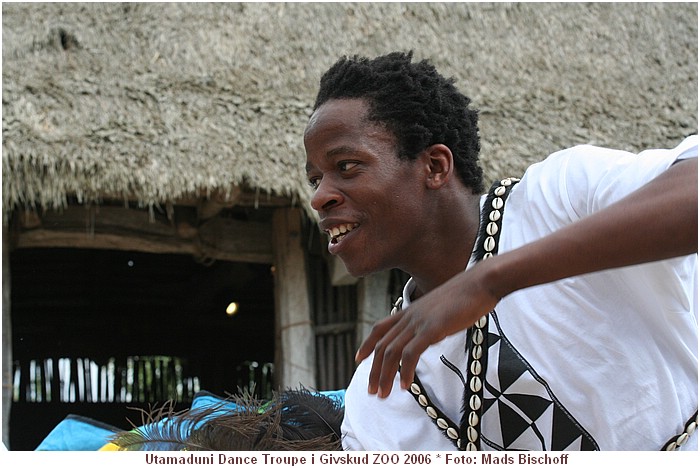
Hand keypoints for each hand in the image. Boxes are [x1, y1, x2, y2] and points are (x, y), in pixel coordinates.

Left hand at [355, 261, 500, 397]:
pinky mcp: (432, 329)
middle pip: (382, 345)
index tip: (359, 359)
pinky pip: (411, 353)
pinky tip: (405, 386)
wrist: (481, 283)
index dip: (367, 344)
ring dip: (385, 375)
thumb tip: (430, 334)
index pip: (380, 327)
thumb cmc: (467, 296)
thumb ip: (430, 322)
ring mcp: (420, 322)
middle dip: (374, 370)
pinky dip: (405, 372)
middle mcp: (410, 316)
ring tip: (383, 394)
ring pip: (392, 352)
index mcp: (411, 310)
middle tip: (372, 390)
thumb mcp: (441, 309)